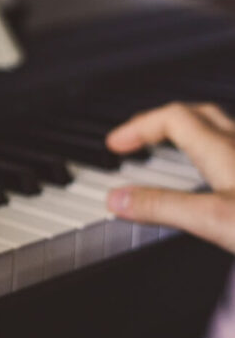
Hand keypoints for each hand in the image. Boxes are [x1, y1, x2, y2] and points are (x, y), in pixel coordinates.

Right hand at [105, 102, 234, 252]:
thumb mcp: (213, 219)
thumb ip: (162, 207)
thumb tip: (117, 199)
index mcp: (224, 150)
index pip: (172, 118)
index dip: (138, 127)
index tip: (114, 144)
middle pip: (198, 117)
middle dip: (160, 123)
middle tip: (137, 138)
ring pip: (221, 133)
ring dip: (190, 135)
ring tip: (170, 151)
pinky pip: (233, 156)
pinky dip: (213, 158)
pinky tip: (214, 180)